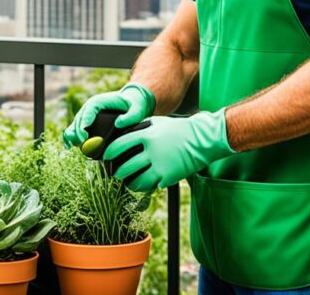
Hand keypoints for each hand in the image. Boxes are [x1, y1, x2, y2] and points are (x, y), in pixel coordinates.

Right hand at [62, 83, 155, 147]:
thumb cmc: (134, 105)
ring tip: (74, 146)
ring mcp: (88, 115)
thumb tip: (118, 124)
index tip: (83, 136)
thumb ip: (131, 116)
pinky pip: (77, 129)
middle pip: (79, 119)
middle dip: (77, 132)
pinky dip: (72, 136)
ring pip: (75, 125)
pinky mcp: (88, 122)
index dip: (84, 123)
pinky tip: (69, 146)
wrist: (132, 102)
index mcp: (99, 102)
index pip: (88, 111)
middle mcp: (90, 107)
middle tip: (81, 144)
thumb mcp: (137, 109)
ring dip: (73, 135)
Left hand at [102, 108, 235, 192]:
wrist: (202, 139)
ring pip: (137, 181)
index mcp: (147, 135)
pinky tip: (144, 183)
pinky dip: (145, 186)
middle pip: (126, 167)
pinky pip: (151, 185)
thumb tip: (123, 132)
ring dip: (130, 183)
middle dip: (117, 173)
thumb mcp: (158, 123)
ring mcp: (161, 166)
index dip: (110, 153)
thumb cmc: (179, 129)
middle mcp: (152, 151)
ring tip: (128, 182)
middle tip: (115, 173)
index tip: (106, 157)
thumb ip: (141, 128)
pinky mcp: (169, 177)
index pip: (120, 145)